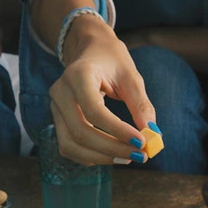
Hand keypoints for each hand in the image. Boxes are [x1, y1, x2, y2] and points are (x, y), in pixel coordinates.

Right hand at [49, 15, 153, 165]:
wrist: (89, 49)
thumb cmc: (111, 60)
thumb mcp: (131, 76)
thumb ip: (141, 105)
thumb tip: (152, 135)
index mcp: (78, 75)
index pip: (94, 111)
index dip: (118, 131)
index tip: (141, 143)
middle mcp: (61, 92)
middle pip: (80, 132)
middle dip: (112, 149)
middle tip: (140, 155)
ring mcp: (55, 107)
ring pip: (70, 145)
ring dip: (100, 158)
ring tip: (128, 158)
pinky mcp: (58, 120)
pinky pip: (69, 147)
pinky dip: (91, 156)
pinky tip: (112, 155)